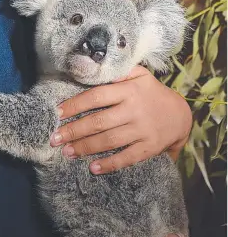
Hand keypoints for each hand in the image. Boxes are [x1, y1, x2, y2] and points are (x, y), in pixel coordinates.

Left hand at [50, 65, 191, 173]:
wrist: (181, 115)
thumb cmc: (151, 92)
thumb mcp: (139, 75)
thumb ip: (118, 72)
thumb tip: (92, 68)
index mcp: (128, 90)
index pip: (96, 96)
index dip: (75, 105)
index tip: (58, 112)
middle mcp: (133, 110)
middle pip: (98, 122)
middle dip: (74, 131)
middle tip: (55, 138)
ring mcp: (142, 130)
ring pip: (109, 141)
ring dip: (86, 148)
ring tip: (67, 152)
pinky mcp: (149, 148)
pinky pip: (127, 158)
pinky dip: (109, 164)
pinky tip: (93, 168)